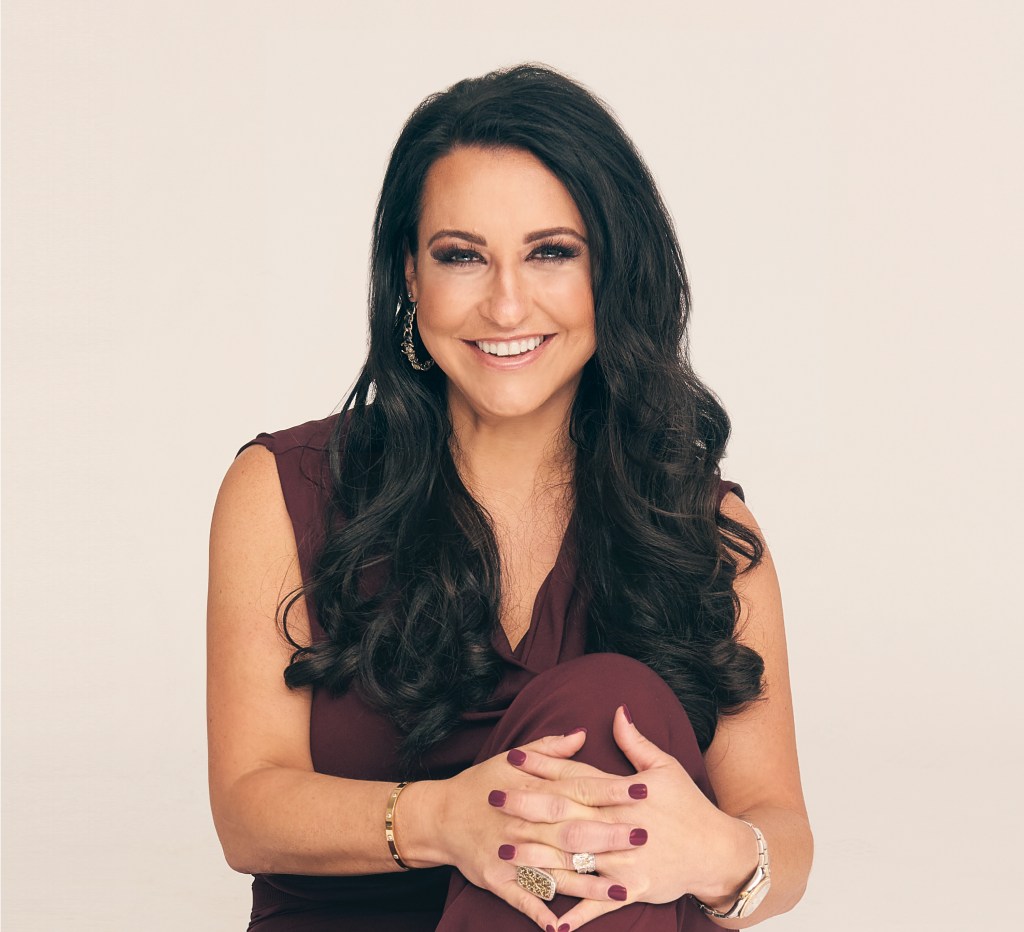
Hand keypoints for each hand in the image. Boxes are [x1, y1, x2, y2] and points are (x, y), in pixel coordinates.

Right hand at [426, 728, 646, 930]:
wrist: (440, 816)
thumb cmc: (482, 783)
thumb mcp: (511, 758)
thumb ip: (550, 749)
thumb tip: (583, 733)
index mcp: (533, 790)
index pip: (580, 788)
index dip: (612, 791)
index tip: (642, 791)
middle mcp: (526, 823)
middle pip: (574, 830)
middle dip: (609, 834)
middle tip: (643, 835)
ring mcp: (512, 854)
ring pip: (557, 870)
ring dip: (589, 882)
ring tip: (623, 890)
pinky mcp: (498, 880)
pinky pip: (524, 899)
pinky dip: (542, 912)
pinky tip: (565, 926)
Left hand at [498, 706, 757, 930]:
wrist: (717, 851)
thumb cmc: (688, 805)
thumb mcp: (665, 767)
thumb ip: (636, 742)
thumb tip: (617, 711)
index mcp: (623, 794)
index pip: (575, 776)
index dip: (543, 766)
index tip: (513, 757)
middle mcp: (619, 826)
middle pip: (565, 814)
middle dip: (528, 806)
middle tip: (493, 798)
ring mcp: (624, 861)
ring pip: (573, 859)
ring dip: (537, 856)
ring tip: (504, 849)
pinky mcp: (632, 889)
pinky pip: (598, 905)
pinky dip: (576, 913)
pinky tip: (550, 920)